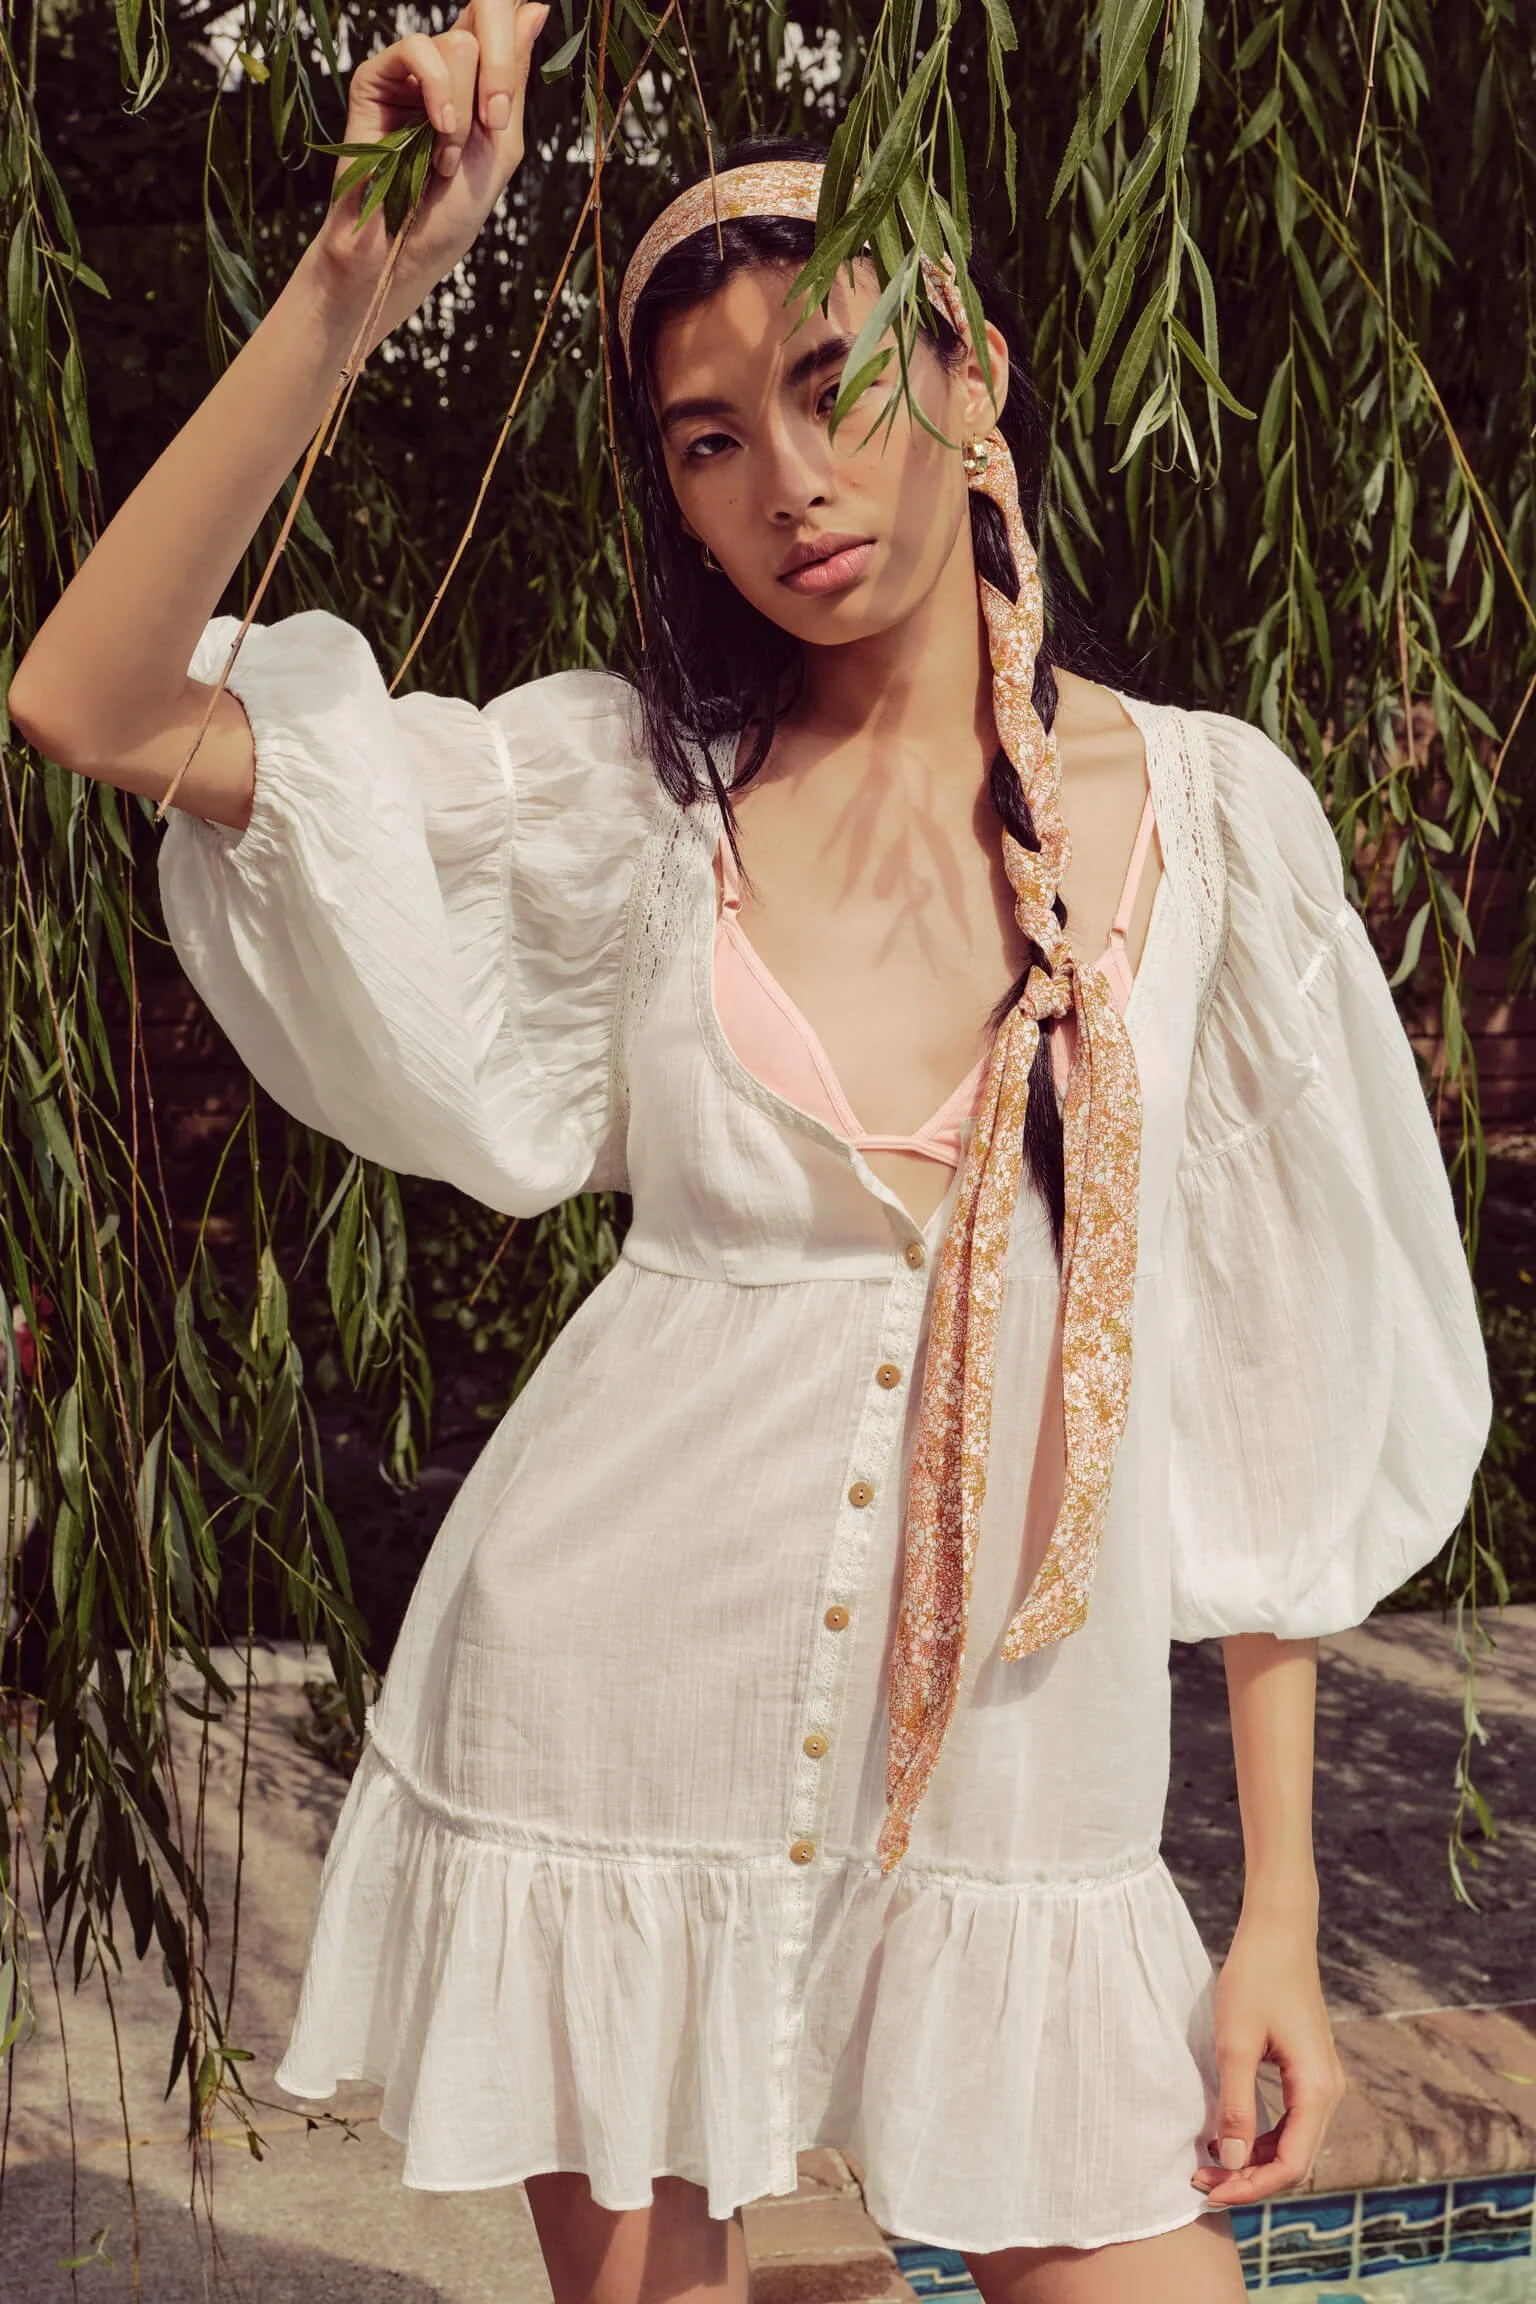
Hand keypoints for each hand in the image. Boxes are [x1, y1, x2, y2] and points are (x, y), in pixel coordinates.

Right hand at [311, 0, 548, 327]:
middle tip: (493, 123)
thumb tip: (535, 5)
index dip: (513, 37)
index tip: (506, 106)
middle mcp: (445, 64)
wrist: (405, 247)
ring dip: (463, 111)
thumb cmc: (453, 210)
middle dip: (501, 72)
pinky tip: (434, 132)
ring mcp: (410, 68)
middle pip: (487, 15)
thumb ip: (515, 74)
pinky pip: (419, 50)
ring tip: (447, 155)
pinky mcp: (376, 76)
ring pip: (458, 44)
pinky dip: (438, 93)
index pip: (502, 16)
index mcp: (479, 76)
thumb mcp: (502, 143)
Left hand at [1190, 1907, 1346, 2208]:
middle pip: (1294, 2160)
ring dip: (1253, 2159)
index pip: (1293, 2165)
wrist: (1279, 1932)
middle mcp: (1329, 2092)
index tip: (1210, 2190)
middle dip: (1248, 2178)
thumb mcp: (1235, 2043)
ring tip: (1207, 2162)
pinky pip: (1289, 2120)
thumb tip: (1232, 2161)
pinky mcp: (1308, 2071)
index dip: (1252, 2187)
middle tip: (1200, 2180)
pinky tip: (1226, 2134)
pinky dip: (1260, 2136)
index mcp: (1318, 2090)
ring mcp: (1321, 2082)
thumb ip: (1235, 2105)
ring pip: (1292, 2142)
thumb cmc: (1255, 1978)